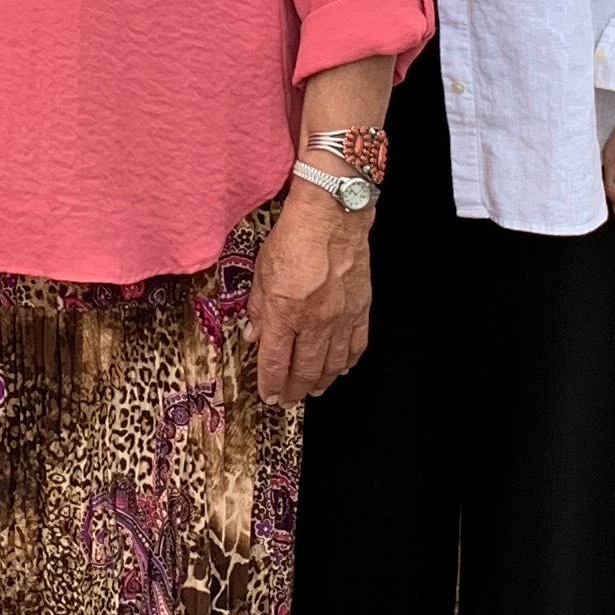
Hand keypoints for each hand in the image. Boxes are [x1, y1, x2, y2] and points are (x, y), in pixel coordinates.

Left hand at [251, 182, 373, 405]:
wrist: (333, 215)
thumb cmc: (296, 236)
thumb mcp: (262, 271)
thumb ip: (258, 308)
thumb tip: (254, 335)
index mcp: (285, 311)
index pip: (275, 361)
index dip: (270, 384)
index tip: (268, 395)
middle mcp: (314, 320)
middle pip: (305, 370)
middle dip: (294, 390)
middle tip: (288, 399)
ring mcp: (341, 317)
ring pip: (332, 364)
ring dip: (321, 382)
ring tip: (313, 390)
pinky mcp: (360, 309)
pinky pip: (356, 346)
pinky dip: (348, 362)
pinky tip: (342, 368)